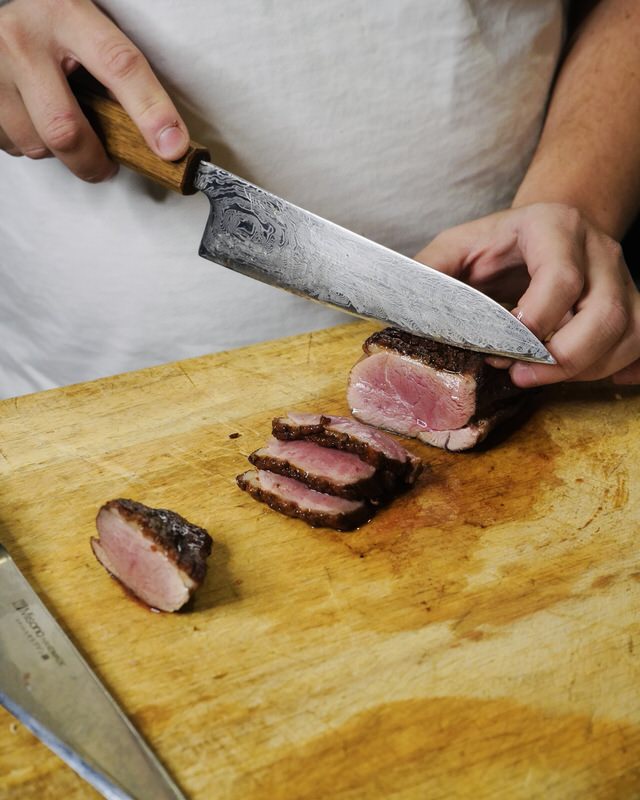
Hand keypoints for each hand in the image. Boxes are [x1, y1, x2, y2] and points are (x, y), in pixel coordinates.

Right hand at [0, 0, 188, 180]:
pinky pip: (12, 145)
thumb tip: (163, 140)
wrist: (2, 15)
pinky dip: (32, 144)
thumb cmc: (52, 27)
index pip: (120, 66)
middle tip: (107, 166)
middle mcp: (23, 37)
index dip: (151, 112)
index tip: (172, 147)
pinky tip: (34, 119)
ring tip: (63, 126)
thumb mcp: (87, 31)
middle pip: (66, 129)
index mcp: (67, 14)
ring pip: (37, 144)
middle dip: (93, 161)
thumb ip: (120, 77)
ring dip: (58, 152)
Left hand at [415, 203, 639, 385]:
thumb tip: (404, 301)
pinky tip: (591, 377)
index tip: (504, 347)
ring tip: (539, 379)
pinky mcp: (633, 305)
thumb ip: (431, 268)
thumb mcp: (458, 244)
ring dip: (586, 370)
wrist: (547, 229)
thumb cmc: (498, 243)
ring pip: (629, 333)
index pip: (562, 276)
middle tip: (521, 376)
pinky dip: (620, 369)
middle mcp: (598, 251)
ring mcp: (622, 279)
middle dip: (565, 358)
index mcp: (553, 228)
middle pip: (607, 314)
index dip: (538, 319)